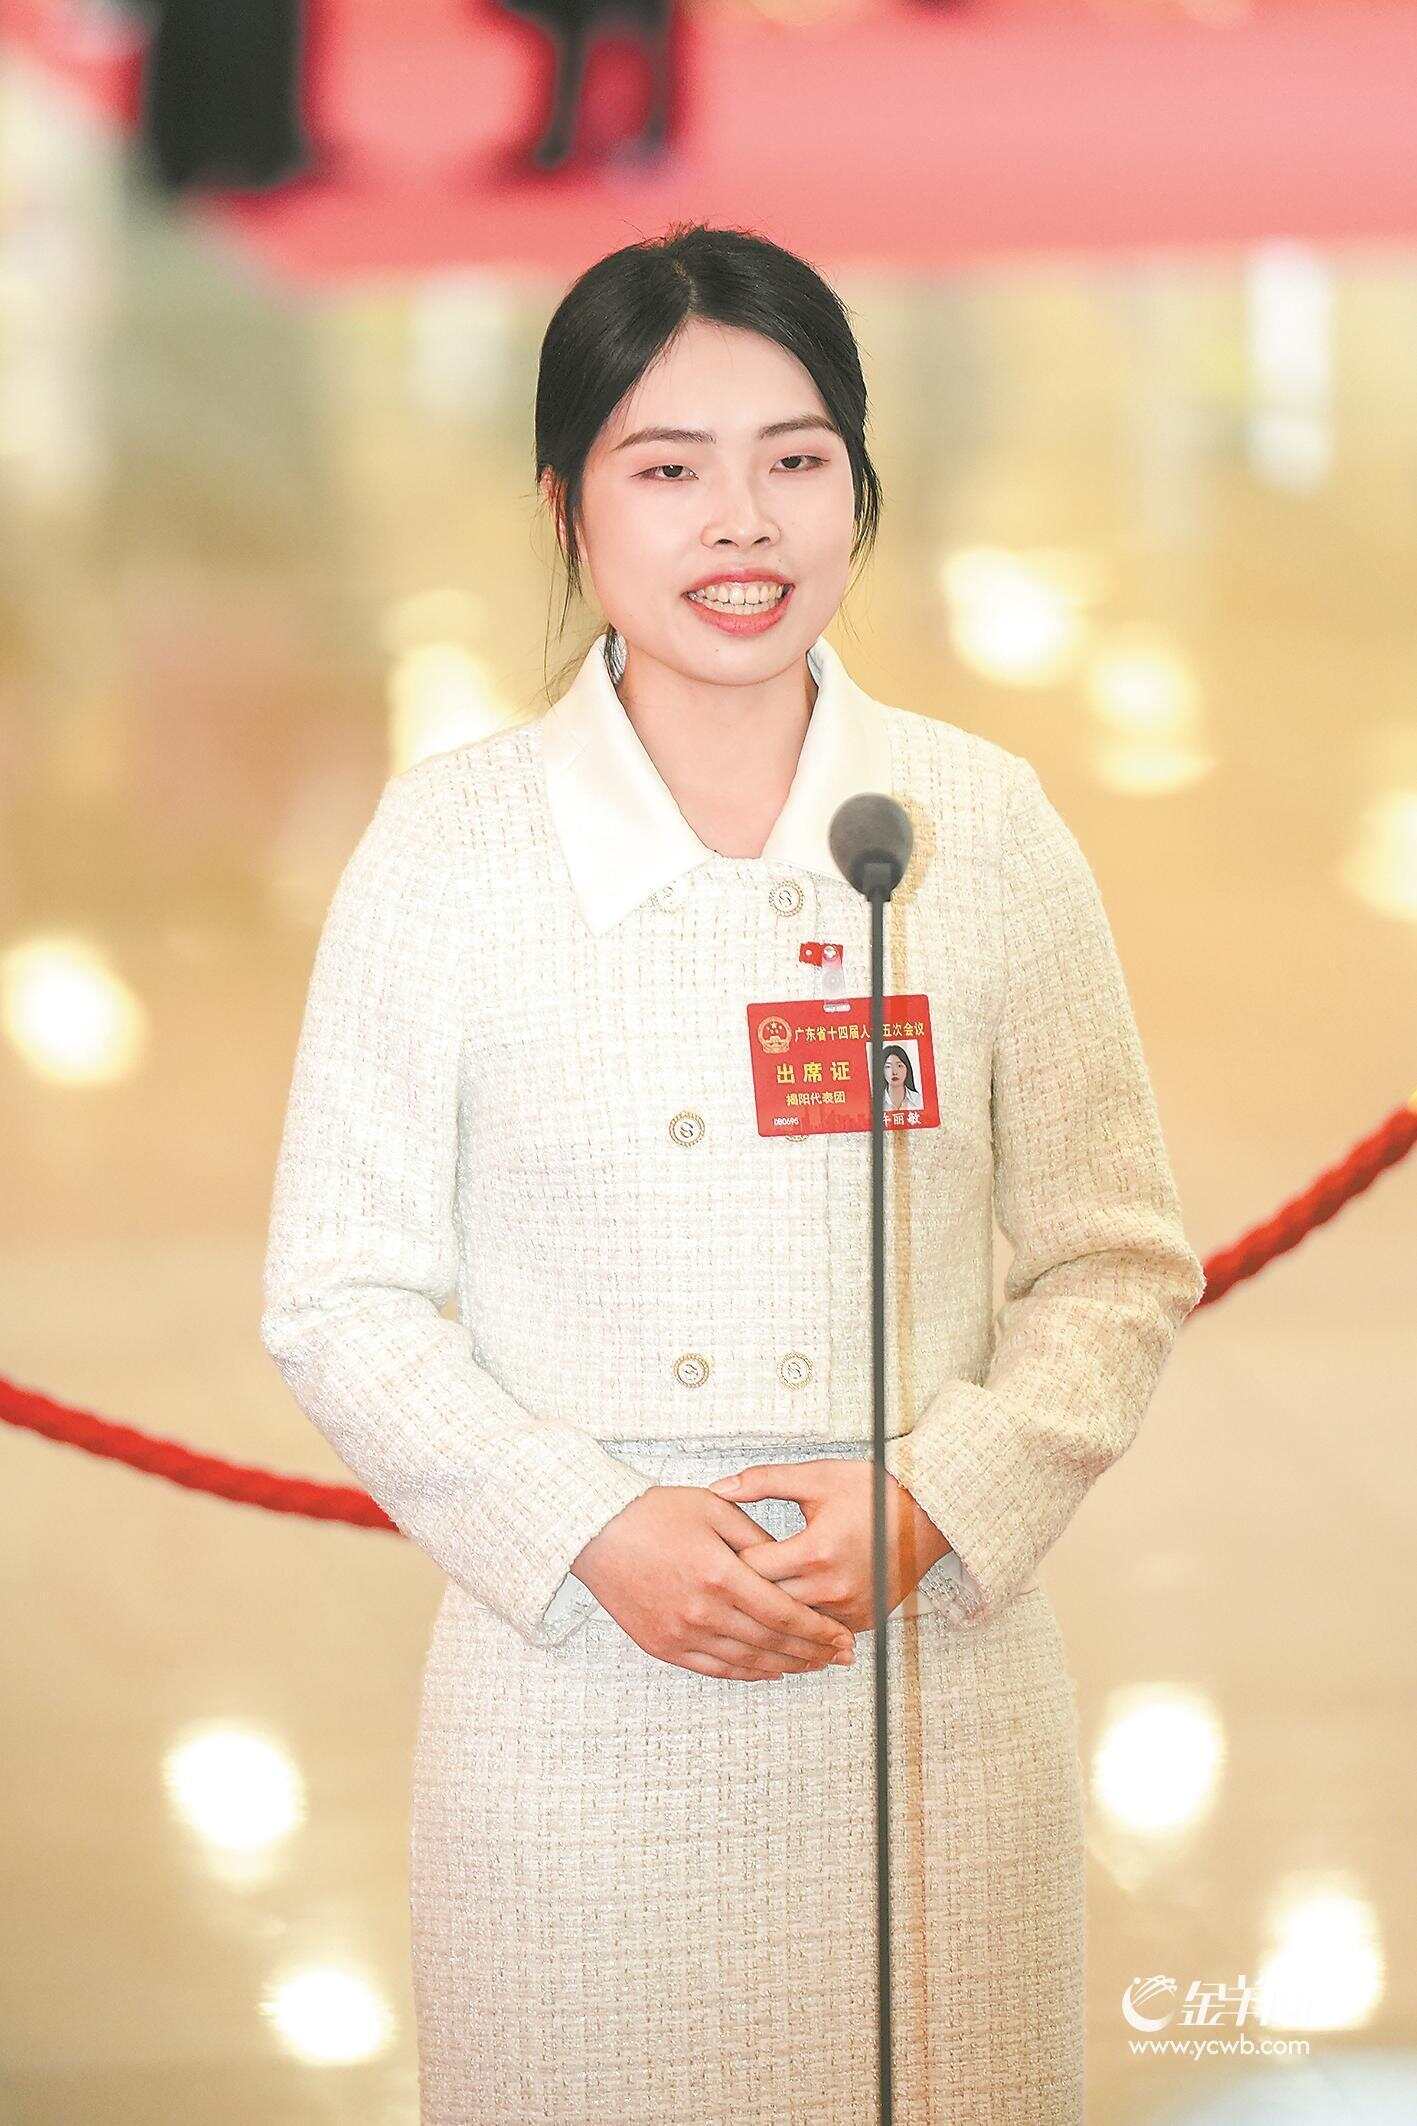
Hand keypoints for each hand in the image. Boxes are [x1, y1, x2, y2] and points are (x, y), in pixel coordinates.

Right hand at [570, 1486, 858, 1681]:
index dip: (817, 1629)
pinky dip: (747, 1672)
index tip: (840, 1635)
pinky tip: (769, 1670)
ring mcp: (681, 1633)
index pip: (783, 1613)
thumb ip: (756, 1538)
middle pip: (771, 1642)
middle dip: (811, 1651)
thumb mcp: (714, 1509)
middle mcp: (703, 1611)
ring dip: (785, 1666)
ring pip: (747, 1661)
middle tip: (838, 1656)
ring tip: (812, 1666)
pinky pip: (716, 1669)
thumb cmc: (654, 1513)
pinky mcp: (663, 1646)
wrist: (596, 1532)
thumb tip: (788, 1564)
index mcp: (720, 1574)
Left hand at [705, 1461, 952, 1633]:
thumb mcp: (816, 1478)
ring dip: (768, 1612)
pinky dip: (800, 1623)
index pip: (751, 1569)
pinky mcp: (861, 1621)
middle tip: (719, 1582)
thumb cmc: (875, 1494)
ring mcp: (848, 1609)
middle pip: (765, 1603)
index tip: (715, 1554)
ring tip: (745, 1600)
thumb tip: (721, 1488)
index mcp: (815, 1551)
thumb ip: (763, 1481)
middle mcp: (832, 1587)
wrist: (926, 1516)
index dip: (727, 1560)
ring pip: (790, 1624)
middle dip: (741, 1592)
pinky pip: (818, 1631)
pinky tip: (784, 1613)